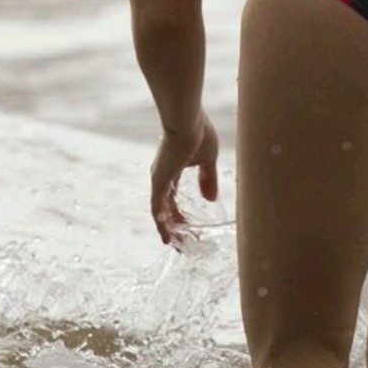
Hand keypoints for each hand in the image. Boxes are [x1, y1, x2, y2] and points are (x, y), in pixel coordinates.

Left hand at [150, 109, 218, 246]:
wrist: (187, 121)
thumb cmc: (198, 133)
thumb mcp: (208, 159)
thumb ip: (208, 178)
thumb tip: (211, 199)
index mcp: (172, 168)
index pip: (172, 196)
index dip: (179, 212)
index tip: (187, 227)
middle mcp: (162, 175)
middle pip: (165, 207)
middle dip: (174, 226)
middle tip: (183, 243)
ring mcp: (158, 178)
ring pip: (160, 211)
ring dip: (168, 229)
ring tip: (177, 245)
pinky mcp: (158, 181)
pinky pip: (157, 209)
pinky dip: (161, 223)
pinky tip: (167, 237)